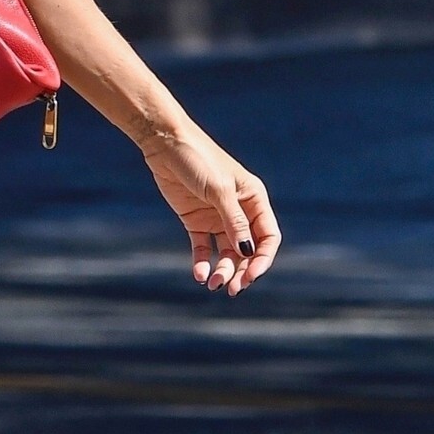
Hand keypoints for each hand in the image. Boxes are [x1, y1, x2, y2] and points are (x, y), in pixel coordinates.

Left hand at [139, 123, 280, 295]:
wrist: (166, 144)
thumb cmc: (198, 159)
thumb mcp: (219, 190)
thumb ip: (233, 221)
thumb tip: (247, 252)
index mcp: (254, 199)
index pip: (268, 237)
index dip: (263, 259)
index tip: (251, 276)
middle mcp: (239, 211)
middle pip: (248, 250)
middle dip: (242, 271)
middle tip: (233, 289)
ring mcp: (217, 218)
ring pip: (227, 252)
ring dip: (223, 270)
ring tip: (211, 283)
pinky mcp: (196, 221)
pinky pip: (203, 248)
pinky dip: (202, 262)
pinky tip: (198, 274)